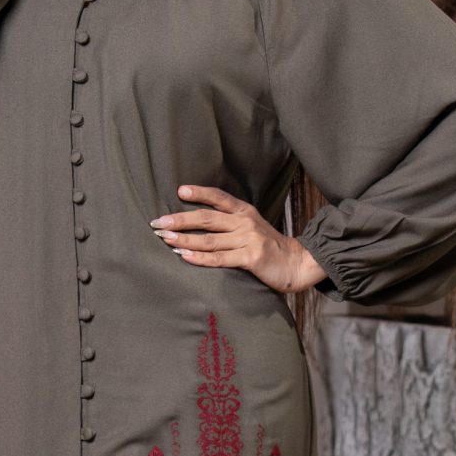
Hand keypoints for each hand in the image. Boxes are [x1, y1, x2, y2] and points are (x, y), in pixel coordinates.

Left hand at [150, 185, 326, 294]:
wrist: (297, 264)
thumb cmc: (269, 247)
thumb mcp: (252, 227)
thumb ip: (230, 222)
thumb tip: (198, 222)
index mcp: (245, 212)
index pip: (219, 198)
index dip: (199, 193)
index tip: (179, 191)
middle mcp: (245, 222)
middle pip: (207, 218)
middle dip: (180, 219)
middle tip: (159, 222)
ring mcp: (248, 240)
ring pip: (210, 239)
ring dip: (185, 239)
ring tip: (166, 239)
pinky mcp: (251, 258)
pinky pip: (220, 258)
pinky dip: (201, 258)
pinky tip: (185, 256)